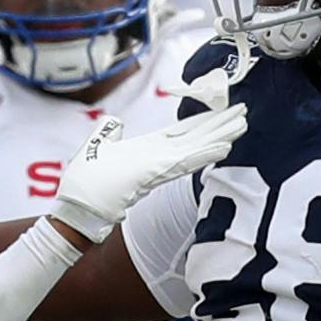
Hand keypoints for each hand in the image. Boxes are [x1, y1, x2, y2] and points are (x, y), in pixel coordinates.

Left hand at [51, 100, 246, 242]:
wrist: (77, 211)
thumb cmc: (84, 185)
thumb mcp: (96, 149)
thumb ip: (108, 133)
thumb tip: (114, 121)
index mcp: (146, 150)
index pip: (179, 132)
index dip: (200, 120)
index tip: (220, 109)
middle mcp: (157, 158)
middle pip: (194, 137)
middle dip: (218, 125)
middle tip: (243, 111)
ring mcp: (158, 167)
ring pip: (195, 148)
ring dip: (219, 136)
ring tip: (242, 124)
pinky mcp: (154, 175)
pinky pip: (184, 162)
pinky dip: (204, 154)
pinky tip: (224, 147)